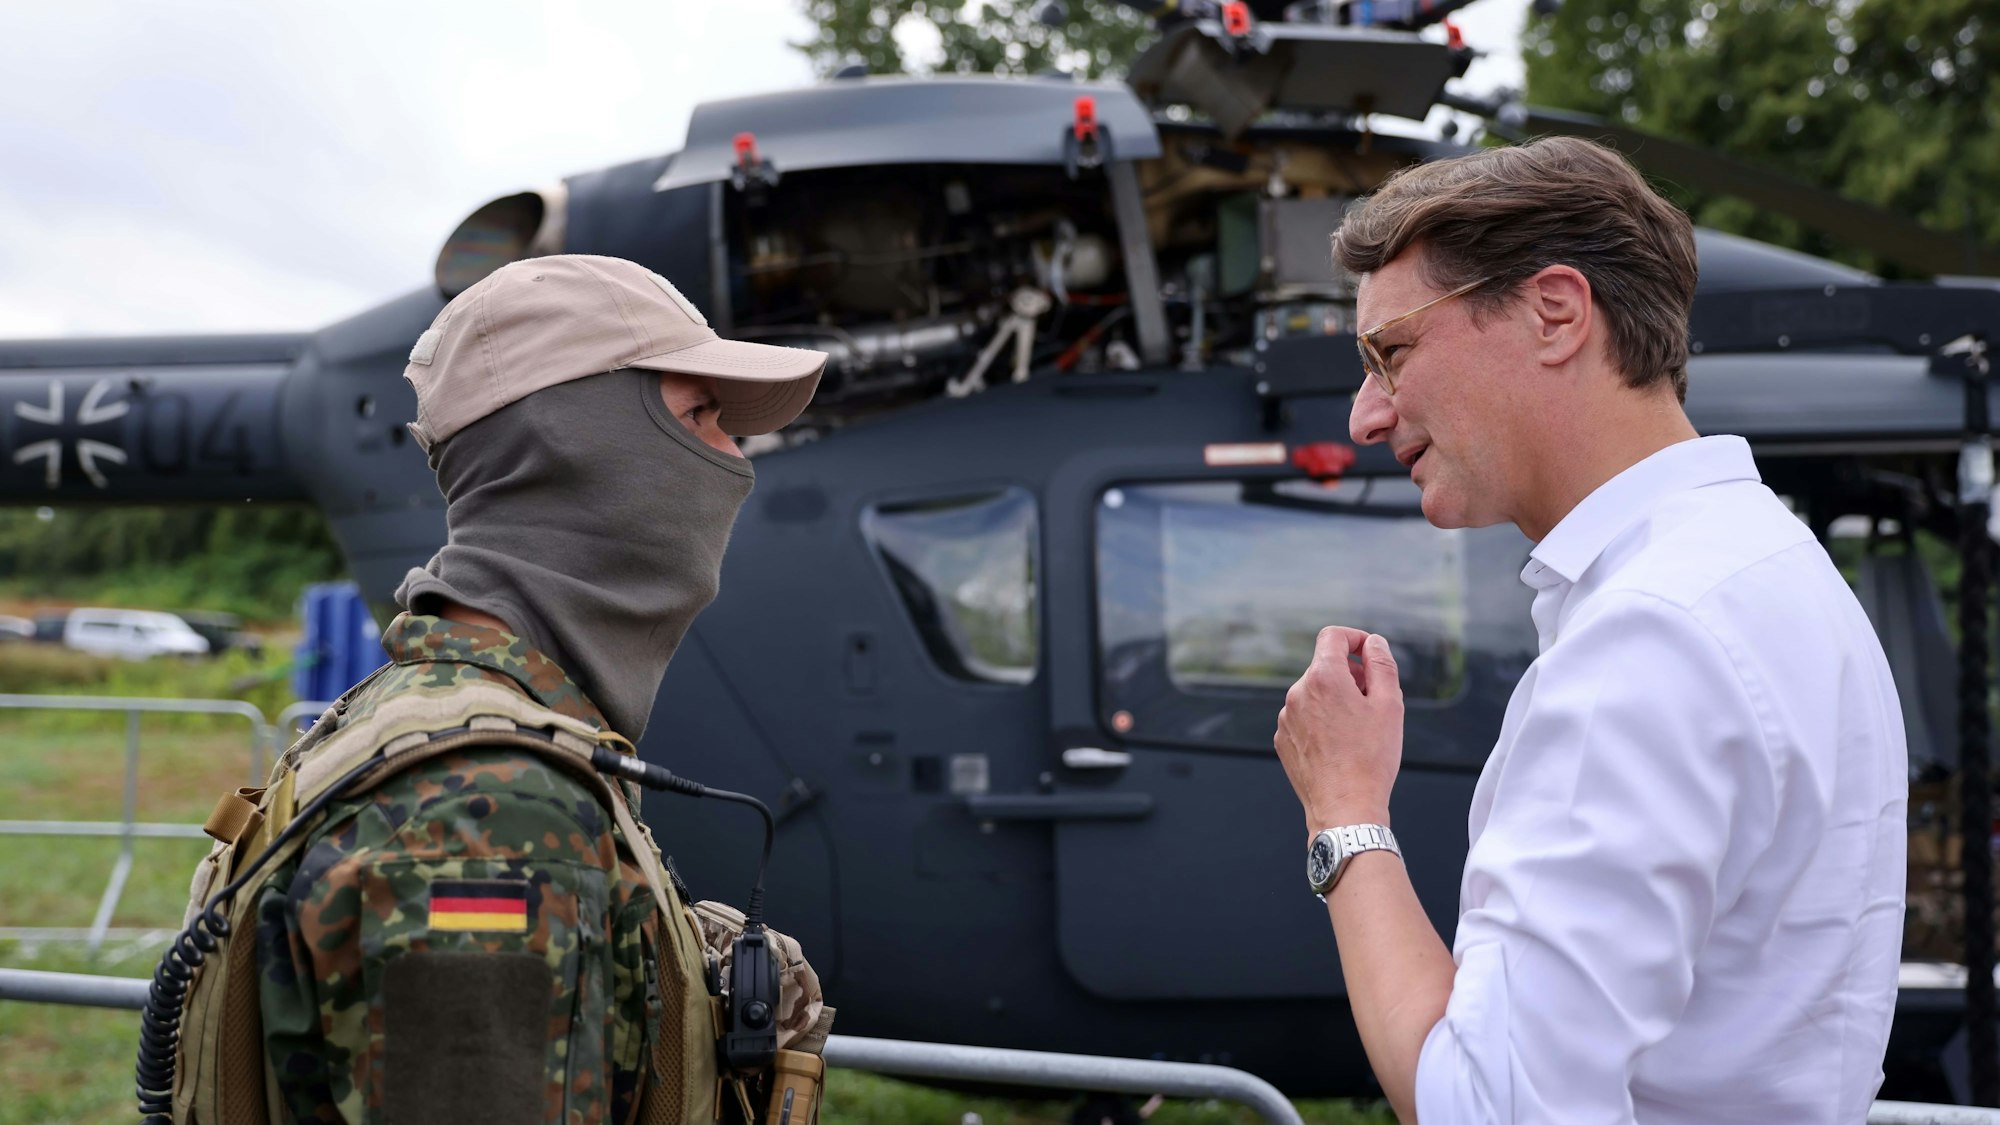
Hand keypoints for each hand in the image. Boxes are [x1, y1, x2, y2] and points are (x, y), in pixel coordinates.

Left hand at [1274, 627, 1404, 833]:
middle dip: (1351, 676)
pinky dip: (1322, 722)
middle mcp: (1297, 694)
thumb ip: (1382, 664)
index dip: (1355, 639)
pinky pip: (1304, 718)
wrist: (1345, 808)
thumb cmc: (1370, 760)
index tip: (1369, 653)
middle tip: (1374, 702)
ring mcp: (1286, 718)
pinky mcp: (1283, 740)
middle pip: (1325, 667)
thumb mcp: (1390, 705)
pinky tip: (1340, 746)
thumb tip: (1373, 643)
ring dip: (1336, 701)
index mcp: (1323, 678)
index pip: (1333, 636)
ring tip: (1358, 730)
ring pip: (1315, 695)